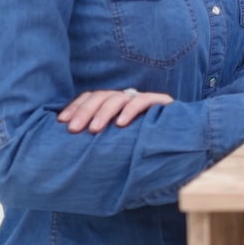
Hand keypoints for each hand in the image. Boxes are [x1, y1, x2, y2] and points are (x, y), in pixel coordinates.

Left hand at [58, 88, 173, 133]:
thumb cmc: (139, 148)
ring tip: (94, 130)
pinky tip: (121, 123)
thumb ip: (99, 138)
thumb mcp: (114, 142)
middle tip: (73, 129)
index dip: (76, 107)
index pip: (91, 96)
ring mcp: (143, 99)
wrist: (181, 143)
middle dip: (84, 111)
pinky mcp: (161, 102)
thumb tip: (66, 144)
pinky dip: (130, 110)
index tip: (62, 122)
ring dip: (103, 112)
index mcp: (114, 104)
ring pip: (118, 97)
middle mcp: (127, 98)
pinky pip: (143, 100)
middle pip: (101, 96)